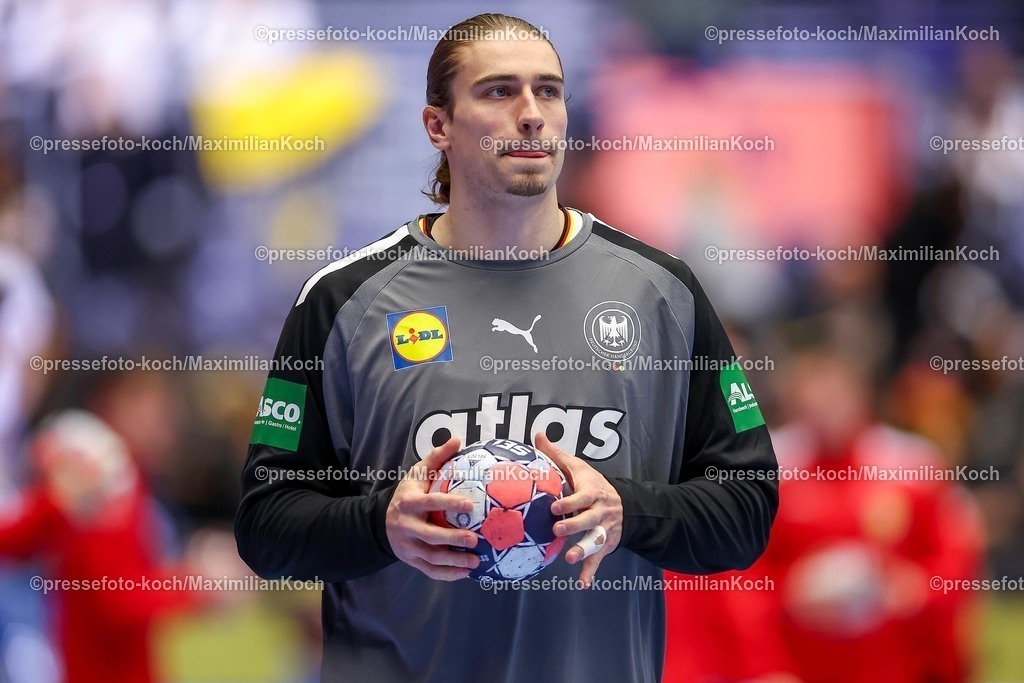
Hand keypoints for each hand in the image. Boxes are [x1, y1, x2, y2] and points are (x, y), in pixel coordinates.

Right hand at [385, 437, 480, 580]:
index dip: (449, 503)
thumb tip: (457, 439)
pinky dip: (448, 574)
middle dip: (453, 539)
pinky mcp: (412, 560)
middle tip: (475, 540)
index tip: (470, 504)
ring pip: (431, 557)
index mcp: (409, 503)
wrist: (382, 521)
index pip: (430, 503)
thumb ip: (436, 458)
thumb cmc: (408, 494)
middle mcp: (406, 526)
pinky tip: (466, 573)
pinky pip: (430, 571)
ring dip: (454, 561)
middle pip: (430, 536)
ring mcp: (408, 546)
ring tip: (476, 561)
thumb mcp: (417, 474)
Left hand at [535, 432, 621, 586]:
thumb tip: (537, 434)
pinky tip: (582, 583)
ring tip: (570, 559)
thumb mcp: (579, 467)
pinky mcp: (605, 545)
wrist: (625, 504)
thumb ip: (557, 455)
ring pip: (594, 540)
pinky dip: (590, 572)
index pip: (582, 497)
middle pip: (589, 519)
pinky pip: (598, 559)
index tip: (554, 507)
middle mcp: (600, 512)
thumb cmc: (592, 484)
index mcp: (592, 493)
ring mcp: (604, 530)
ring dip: (583, 551)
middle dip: (574, 525)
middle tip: (557, 530)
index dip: (570, 502)